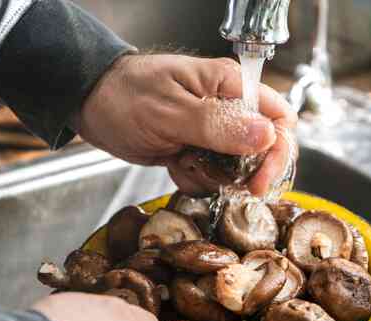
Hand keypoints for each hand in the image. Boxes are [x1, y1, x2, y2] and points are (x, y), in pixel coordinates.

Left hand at [74, 54, 296, 195]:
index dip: (279, 152)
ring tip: (186, 164)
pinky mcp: (199, 147)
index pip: (280, 118)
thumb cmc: (123, 96)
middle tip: (228, 185)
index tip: (259, 180)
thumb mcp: (170, 112)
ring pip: (239, 167)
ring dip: (216, 177)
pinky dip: (197, 178)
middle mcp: (228, 106)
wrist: (90, 104)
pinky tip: (175, 165)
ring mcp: (214, 129)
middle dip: (247, 172)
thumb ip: (218, 126)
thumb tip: (266, 137)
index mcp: (230, 85)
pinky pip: (214, 174)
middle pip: (266, 148)